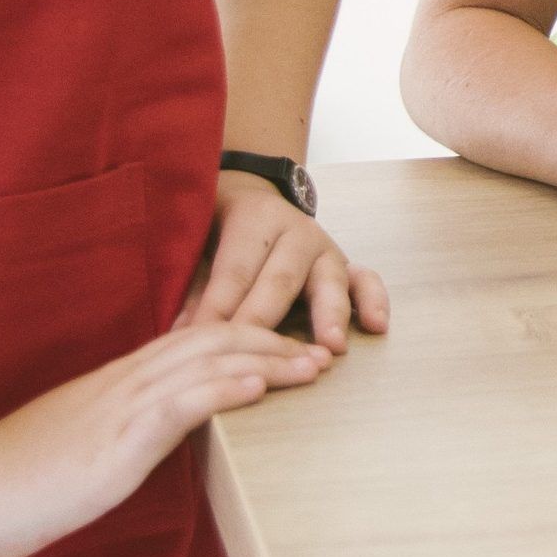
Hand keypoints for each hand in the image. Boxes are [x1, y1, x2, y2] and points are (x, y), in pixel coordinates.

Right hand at [0, 323, 330, 556]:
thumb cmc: (18, 478)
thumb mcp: (82, 443)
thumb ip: (121, 430)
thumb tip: (157, 436)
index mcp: (118, 384)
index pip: (196, 341)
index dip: (249, 338)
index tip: (291, 347)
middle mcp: (125, 384)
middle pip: (214, 341)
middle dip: (274, 342)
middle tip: (321, 351)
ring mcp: (119, 409)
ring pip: (204, 363)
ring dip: (266, 360)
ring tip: (312, 363)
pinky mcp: (113, 442)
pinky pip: (176, 406)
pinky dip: (220, 391)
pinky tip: (257, 388)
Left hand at [182, 175, 392, 350]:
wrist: (255, 201)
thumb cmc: (221, 235)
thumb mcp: (200, 252)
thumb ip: (195, 293)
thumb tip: (180, 338)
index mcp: (256, 218)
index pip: (234, 270)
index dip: (216, 308)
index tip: (201, 343)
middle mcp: (298, 230)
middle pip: (279, 280)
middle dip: (265, 321)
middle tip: (254, 355)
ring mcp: (328, 247)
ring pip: (329, 281)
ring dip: (329, 316)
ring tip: (331, 347)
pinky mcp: (347, 266)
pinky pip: (367, 281)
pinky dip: (375, 302)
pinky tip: (376, 326)